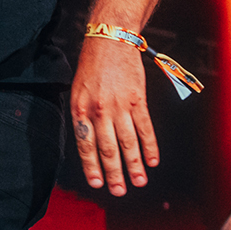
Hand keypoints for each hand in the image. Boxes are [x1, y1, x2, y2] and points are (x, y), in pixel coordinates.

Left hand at [69, 34, 157, 196]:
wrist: (110, 39)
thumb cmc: (92, 65)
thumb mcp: (78, 90)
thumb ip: (83, 116)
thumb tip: (89, 143)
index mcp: (81, 109)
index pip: (86, 145)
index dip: (92, 166)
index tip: (97, 183)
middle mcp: (99, 110)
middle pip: (108, 149)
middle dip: (114, 173)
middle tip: (119, 190)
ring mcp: (120, 106)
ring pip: (128, 143)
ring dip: (134, 165)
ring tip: (138, 182)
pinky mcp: (138, 100)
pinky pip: (145, 128)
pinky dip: (149, 146)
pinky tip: (152, 160)